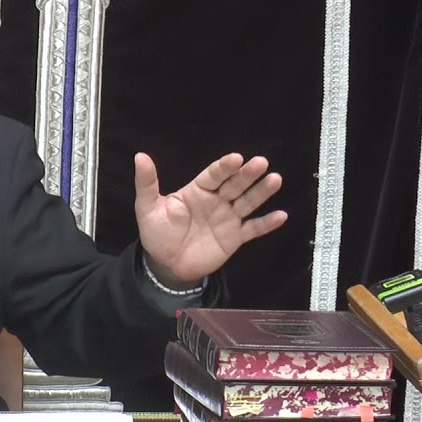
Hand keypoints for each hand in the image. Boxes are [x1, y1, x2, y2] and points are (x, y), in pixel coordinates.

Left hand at [134, 152, 287, 287]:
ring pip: (247, 202)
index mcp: (196, 191)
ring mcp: (227, 219)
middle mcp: (215, 201)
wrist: (165, 265)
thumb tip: (140, 156)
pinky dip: (266, 223)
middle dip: (247, 174)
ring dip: (261, 192)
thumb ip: (147, 183)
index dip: (224, 167)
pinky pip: (253, 229)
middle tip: (261, 162)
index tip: (236, 158)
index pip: (213, 175)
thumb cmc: (156, 232)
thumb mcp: (147, 207)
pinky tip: (281, 215)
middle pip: (234, 184)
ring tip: (275, 179)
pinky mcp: (234, 238)